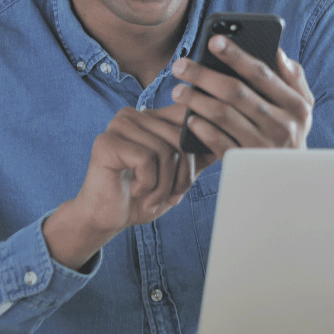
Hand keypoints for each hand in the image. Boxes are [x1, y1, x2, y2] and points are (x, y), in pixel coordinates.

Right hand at [42, 104, 212, 270]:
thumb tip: (226, 139)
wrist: (107, 219)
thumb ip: (198, 154)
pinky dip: (149, 185)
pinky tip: (137, 193)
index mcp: (151, 116)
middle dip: (184, 175)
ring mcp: (118, 126)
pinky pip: (147, 159)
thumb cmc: (143, 195)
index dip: (198, 149)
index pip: (188, 119)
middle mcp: (133, 114)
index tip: (189, 178)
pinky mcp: (107, 142)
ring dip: (165, 184)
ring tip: (153, 197)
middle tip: (172, 196)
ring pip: (166, 150)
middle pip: (181, 137)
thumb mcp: (178, 173)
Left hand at [170, 34, 313, 158]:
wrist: (290, 179)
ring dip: (197, 100)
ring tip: (178, 91)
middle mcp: (282, 126)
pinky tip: (190, 119)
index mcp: (296, 105)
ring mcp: (263, 147)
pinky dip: (202, 129)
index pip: (261, 74)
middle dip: (204, 75)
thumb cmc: (290, 132)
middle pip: (236, 92)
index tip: (213, 40)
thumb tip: (277, 51)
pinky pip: (219, 142)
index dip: (236, 55)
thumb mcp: (301, 107)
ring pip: (223, 115)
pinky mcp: (246, 163)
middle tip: (180, 65)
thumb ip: (293, 78)